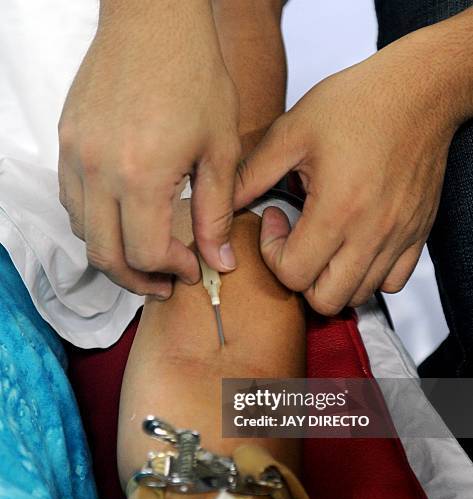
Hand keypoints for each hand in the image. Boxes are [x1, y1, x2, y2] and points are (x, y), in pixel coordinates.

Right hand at [59, 1, 239, 298]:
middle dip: (139, 279)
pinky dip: (95, 224)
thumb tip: (219, 262)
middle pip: (107, 256)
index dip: (173, 270)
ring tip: (145, 255)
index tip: (192, 268)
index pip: (147, 252)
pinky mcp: (66, 144)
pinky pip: (71, 202)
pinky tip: (122, 219)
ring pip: (84, 234)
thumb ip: (217, 214)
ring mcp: (76, 157)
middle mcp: (99, 172)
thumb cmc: (195, 77)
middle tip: (165, 282)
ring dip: (115, 255)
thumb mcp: (220, 150)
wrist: (154, 21)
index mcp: (141, 175)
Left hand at [235, 28, 461, 314]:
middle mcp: (371, 233)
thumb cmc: (358, 103)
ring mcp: (398, 239)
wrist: (420, 90)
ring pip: (357, 296)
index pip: (293, 273)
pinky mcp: (417, 235)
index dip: (271, 254)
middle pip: (325, 300)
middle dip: (298, 278)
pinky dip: (368, 277)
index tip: (275, 219)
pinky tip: (354, 247)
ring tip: (322, 243)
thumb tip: (223, 202)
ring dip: (330, 280)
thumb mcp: (293, 131)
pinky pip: (392, 283)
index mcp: (337, 209)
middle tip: (294, 243)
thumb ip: (252, 174)